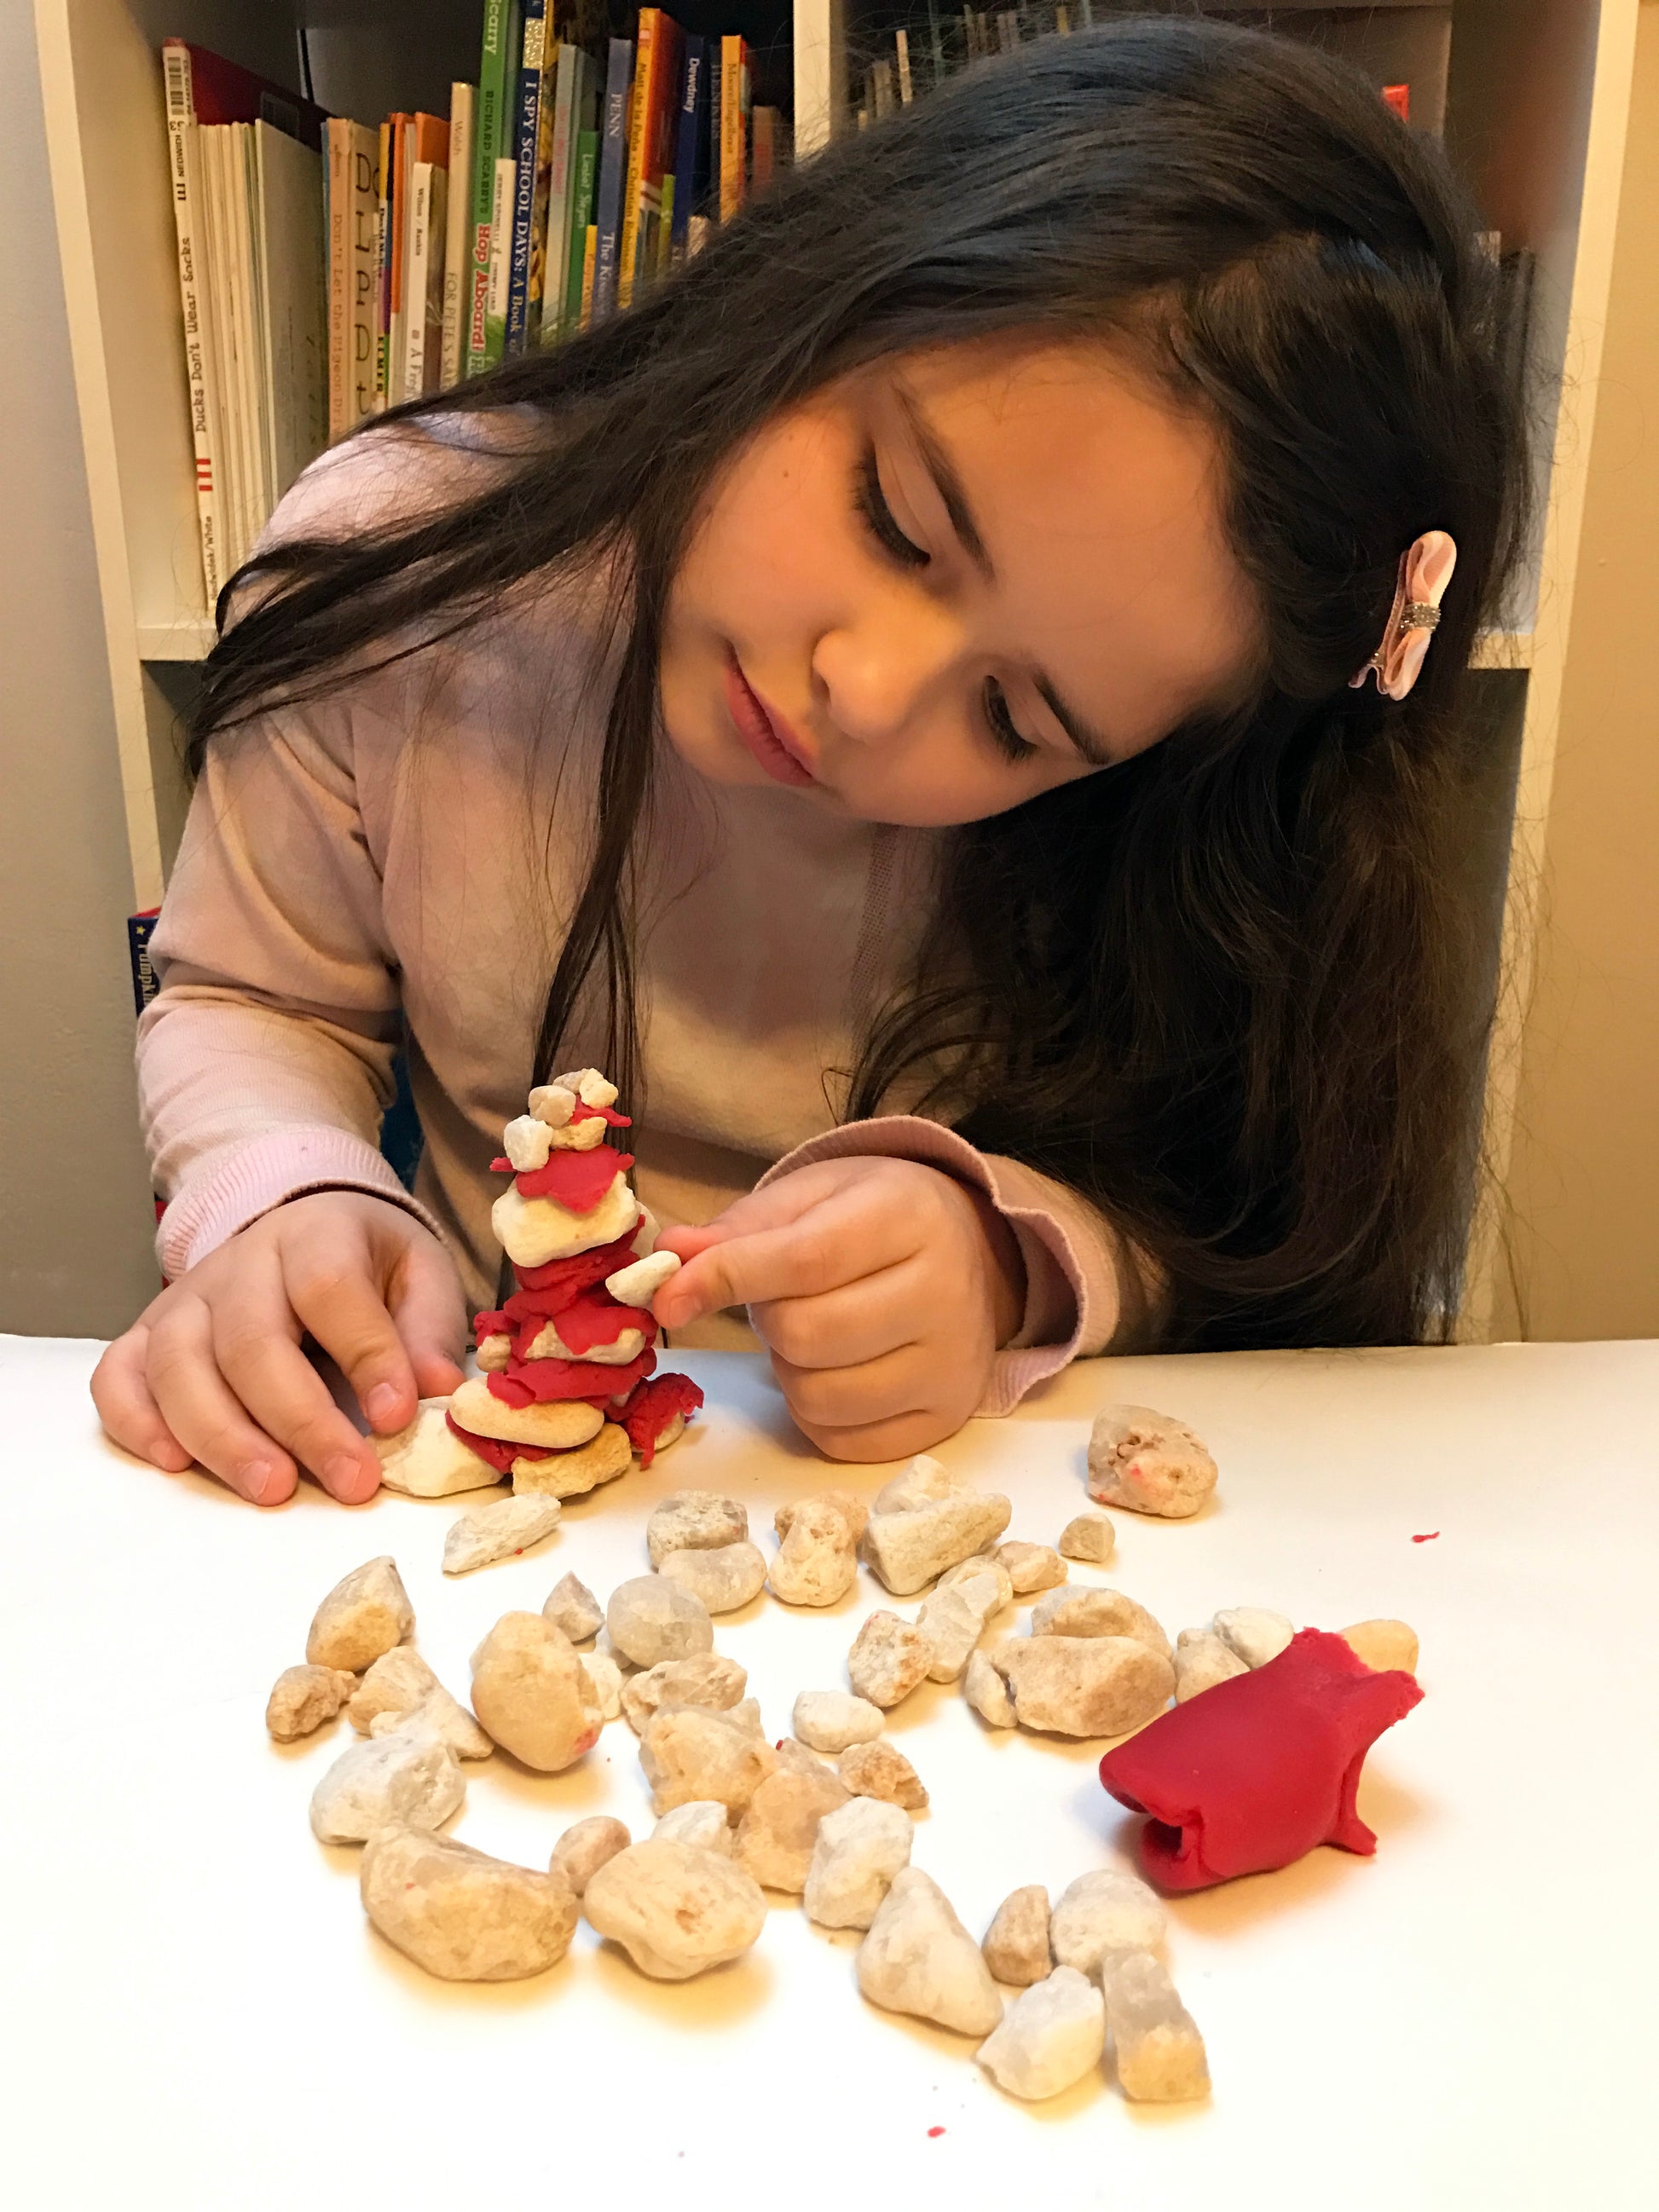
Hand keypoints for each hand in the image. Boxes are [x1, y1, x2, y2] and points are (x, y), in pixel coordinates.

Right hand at [91, 1192, 467, 1506]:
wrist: (301, 1231)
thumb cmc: (366, 1264)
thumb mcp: (418, 1273)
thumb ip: (427, 1326)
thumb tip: (439, 1387)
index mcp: (315, 1233)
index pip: (328, 1287)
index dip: (365, 1353)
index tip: (397, 1417)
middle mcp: (239, 1263)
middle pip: (251, 1341)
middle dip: (300, 1421)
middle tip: (349, 1481)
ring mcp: (185, 1299)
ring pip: (178, 1366)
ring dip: (222, 1436)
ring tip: (271, 1489)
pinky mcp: (146, 1335)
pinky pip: (118, 1376)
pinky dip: (136, 1422)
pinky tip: (177, 1463)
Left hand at [653, 1157, 1024, 1461]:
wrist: (971, 1252)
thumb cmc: (876, 1217)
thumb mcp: (812, 1197)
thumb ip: (739, 1229)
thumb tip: (671, 1256)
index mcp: (909, 1219)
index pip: (804, 1260)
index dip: (726, 1278)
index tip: (669, 1293)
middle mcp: (944, 1294)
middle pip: (805, 1335)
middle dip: (767, 1320)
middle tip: (781, 1299)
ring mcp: (950, 1367)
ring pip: (816, 1396)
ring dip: (788, 1368)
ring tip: (813, 1332)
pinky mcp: (945, 1420)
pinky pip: (841, 1441)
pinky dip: (814, 1412)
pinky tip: (834, 1371)